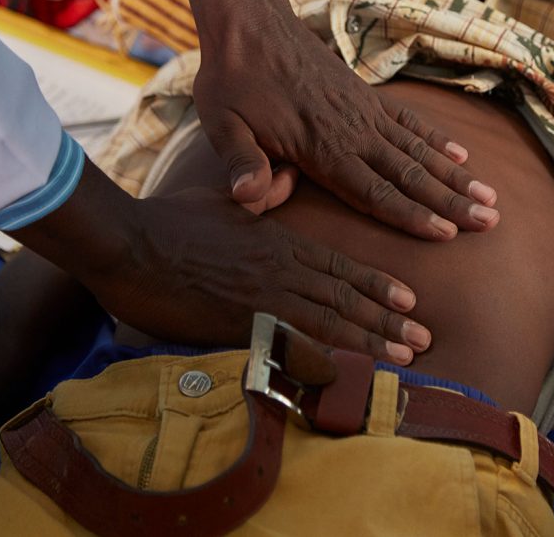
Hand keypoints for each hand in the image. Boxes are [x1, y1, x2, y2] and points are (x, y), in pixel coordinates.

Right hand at [12, 160, 430, 364]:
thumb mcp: (227, 199)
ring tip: (404, 356)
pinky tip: (346, 374)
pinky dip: (323, 360)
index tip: (409, 299)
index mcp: (281, 241)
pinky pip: (291, 346)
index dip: (378, 285)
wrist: (131, 243)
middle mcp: (281, 270)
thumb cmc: (174, 219)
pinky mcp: (238, 325)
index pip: (341, 267)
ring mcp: (263, 299)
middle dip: (388, 319)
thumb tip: (286, 178)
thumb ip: (264, 194)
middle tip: (423, 339)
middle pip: (345, 297)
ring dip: (371, 340)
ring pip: (329, 322)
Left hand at [178, 0, 499, 240]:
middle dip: (451, 201)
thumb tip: (246, 199)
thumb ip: (241, 163)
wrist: (249, 23)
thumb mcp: (222, 125)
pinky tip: (461, 154)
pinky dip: (437, 138)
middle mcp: (352, 131)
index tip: (446, 234)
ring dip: (456, 175)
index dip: (411, 215)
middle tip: (490, 221)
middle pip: (410, 174)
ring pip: (420, 150)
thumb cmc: (232, 80)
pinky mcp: (366, 95)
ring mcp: (364, 111)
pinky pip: (409, 120)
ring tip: (490, 196)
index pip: (374, 192)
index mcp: (321, 147)